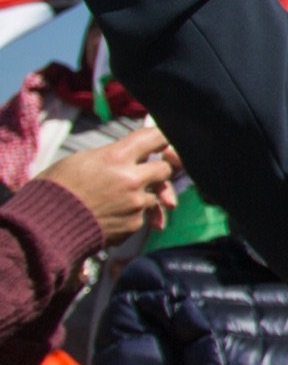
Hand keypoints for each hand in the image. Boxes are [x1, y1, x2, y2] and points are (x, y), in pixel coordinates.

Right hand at [37, 125, 177, 244]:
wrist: (44, 226)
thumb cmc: (55, 189)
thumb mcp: (80, 160)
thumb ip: (112, 156)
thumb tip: (132, 155)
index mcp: (116, 157)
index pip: (156, 137)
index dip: (162, 139)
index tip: (161, 142)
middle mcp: (131, 179)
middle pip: (166, 168)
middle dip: (159, 170)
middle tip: (148, 172)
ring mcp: (135, 203)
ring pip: (156, 196)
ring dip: (144, 196)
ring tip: (118, 199)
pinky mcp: (133, 224)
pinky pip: (142, 216)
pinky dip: (132, 216)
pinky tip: (111, 216)